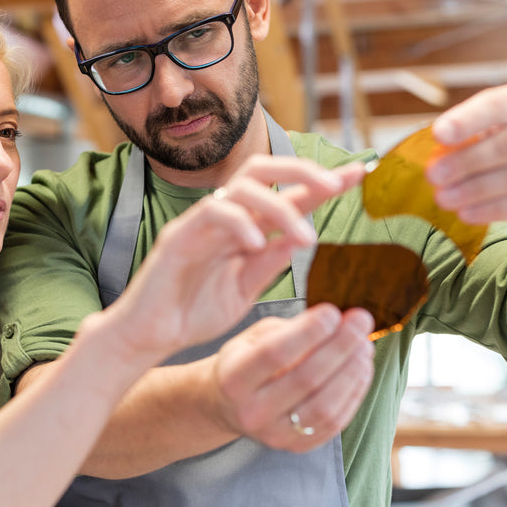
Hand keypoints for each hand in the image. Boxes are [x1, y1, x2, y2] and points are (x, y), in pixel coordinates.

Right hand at [106, 154, 364, 361]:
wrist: (149, 337)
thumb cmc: (193, 313)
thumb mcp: (244, 288)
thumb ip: (270, 262)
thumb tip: (304, 235)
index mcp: (243, 229)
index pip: (285, 194)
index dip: (321, 182)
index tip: (357, 175)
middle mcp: (223, 217)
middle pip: (260, 169)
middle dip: (301, 171)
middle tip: (335, 184)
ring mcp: (199, 223)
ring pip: (240, 188)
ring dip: (280, 206)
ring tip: (307, 239)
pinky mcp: (177, 237)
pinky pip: (212, 214)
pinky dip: (239, 223)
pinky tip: (257, 243)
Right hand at [211, 305, 374, 451]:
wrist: (228, 405)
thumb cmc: (246, 360)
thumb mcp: (255, 337)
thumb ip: (290, 329)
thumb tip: (336, 319)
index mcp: (234, 378)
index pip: (275, 353)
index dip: (308, 332)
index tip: (333, 311)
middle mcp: (251, 412)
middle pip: (306, 379)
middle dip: (340, 346)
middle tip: (361, 321)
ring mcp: (275, 435)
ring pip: (324, 407)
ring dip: (352, 373)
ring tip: (364, 346)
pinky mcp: (297, 447)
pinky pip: (334, 424)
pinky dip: (354, 394)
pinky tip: (362, 369)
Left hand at [427, 78, 506, 223]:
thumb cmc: (506, 137)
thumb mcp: (488, 125)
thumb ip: (464, 132)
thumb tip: (439, 153)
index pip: (501, 104)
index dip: (468, 120)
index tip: (437, 135)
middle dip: (465, 161)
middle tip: (432, 175)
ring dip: (474, 189)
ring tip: (442, 197)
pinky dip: (491, 209)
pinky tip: (465, 213)